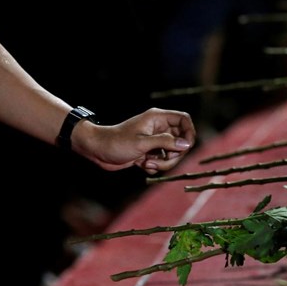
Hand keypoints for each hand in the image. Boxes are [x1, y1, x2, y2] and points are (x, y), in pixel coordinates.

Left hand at [73, 108, 195, 173]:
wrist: (97, 150)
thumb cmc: (116, 142)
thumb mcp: (142, 142)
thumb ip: (166, 142)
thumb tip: (186, 144)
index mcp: (157, 119)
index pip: (183, 120)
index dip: (189, 132)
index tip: (186, 146)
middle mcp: (158, 128)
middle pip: (181, 140)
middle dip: (174, 154)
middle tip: (162, 160)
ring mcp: (154, 141)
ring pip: (172, 154)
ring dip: (164, 163)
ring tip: (147, 164)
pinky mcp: (149, 152)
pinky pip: (162, 161)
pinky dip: (155, 166)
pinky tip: (142, 165)